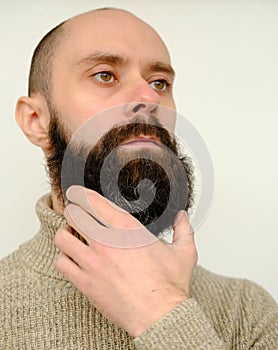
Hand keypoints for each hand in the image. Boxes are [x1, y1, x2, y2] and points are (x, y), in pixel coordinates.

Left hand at [54, 186, 197, 336]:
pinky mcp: (85, 282)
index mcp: (127, 229)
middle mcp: (106, 241)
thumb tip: (182, 216)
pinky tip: (72, 258)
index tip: (77, 193)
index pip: (94, 201)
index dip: (81, 194)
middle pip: (74, 215)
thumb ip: (183, 230)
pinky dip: (64, 257)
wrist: (160, 316)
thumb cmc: (169, 285)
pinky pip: (62, 263)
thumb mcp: (183, 252)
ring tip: (71, 234)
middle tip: (75, 213)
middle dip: (73, 211)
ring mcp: (93, 261)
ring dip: (65, 233)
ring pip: (63, 237)